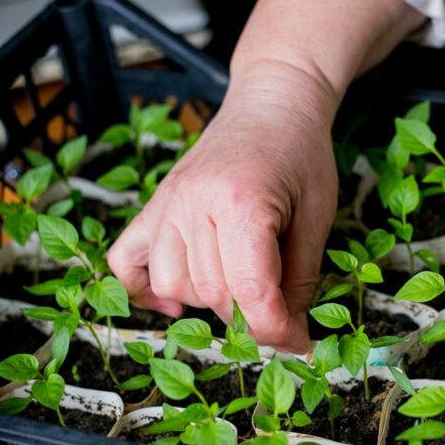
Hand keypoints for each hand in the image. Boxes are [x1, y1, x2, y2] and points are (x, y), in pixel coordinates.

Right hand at [108, 64, 338, 351]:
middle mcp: (193, 202)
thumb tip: (286, 334)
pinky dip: (145, 289)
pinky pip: (126, 262)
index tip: (298, 340)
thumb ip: (300, 279)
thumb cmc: (302, 156)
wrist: (273, 103)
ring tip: (240, 285)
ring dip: (209, 300)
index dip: (278, 329)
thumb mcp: (318, 218)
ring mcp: (166, 203)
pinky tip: (177, 298)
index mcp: (242, 202)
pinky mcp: (153, 205)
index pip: (251, 291)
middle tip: (280, 307)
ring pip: (172, 283)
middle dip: (251, 314)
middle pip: (213, 292)